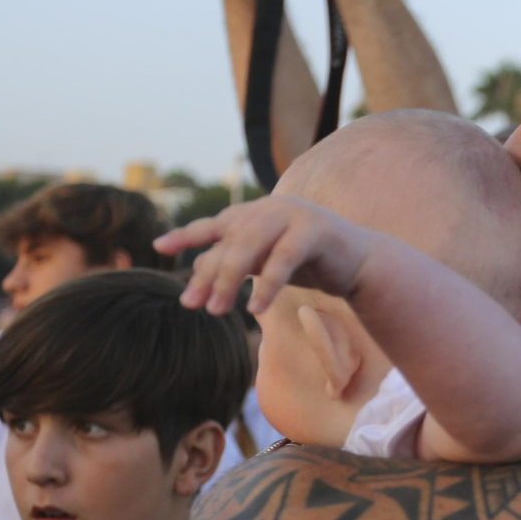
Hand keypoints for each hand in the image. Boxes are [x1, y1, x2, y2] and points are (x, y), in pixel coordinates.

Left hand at [156, 195, 372, 314]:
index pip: (214, 225)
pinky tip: (255, 308)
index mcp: (255, 214)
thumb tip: (195, 276)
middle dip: (208, 274)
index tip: (160, 247)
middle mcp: (269, 208)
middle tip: (192, 305)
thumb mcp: (265, 263)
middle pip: (228, 241)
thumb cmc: (310, 263)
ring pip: (250, 245)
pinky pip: (284, 258)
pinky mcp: (315, 229)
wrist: (360, 263)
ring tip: (217, 310)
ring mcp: (292, 215)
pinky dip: (268, 284)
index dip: (187, 235)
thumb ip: (236, 263)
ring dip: (229, 280)